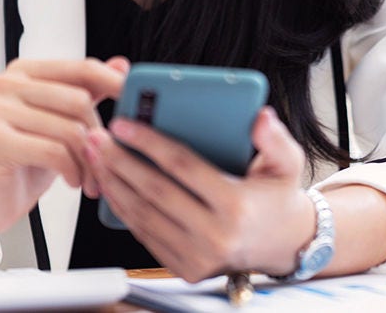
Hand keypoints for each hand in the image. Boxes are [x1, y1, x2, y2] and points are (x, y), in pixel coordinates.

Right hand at [0, 56, 128, 234]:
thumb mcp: (61, 122)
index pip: (81, 68)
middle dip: (99, 136)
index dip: (114, 84)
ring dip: (88, 160)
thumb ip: (86, 92)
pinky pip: (54, 151)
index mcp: (24, 72)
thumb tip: (122, 65)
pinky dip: (72, 170)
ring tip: (90, 177)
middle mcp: (6, 84)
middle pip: (79, 100)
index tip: (137, 100)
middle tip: (106, 161)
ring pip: (70, 129)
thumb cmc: (23, 161)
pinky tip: (72, 181)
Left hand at [83, 105, 315, 281]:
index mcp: (236, 205)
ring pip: (143, 216)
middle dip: (120, 161)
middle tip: (97, 137)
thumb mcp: (288, 163)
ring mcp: (198, 256)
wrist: (284, 245)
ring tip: (97, 158)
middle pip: (155, 191)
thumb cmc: (278, 198)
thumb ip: (275, 138)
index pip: (182, 167)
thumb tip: (261, 117)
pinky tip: (111, 186)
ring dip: (114, 185)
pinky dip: (123, 210)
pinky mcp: (186, 268)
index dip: (149, 142)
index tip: (124, 123)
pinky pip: (145, 235)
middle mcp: (215, 235)